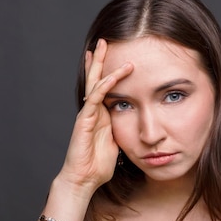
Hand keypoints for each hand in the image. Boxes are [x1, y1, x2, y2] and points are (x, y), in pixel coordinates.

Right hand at [58, 39, 133, 194]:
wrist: (83, 180)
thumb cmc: (98, 166)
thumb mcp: (117, 144)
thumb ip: (123, 132)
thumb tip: (137, 126)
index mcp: (101, 116)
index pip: (103, 88)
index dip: (107, 72)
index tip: (115, 56)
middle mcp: (92, 112)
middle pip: (95, 79)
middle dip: (99, 60)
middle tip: (104, 41)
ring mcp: (87, 115)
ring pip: (94, 84)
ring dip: (100, 65)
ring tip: (104, 47)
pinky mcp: (85, 121)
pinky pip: (95, 99)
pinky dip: (104, 86)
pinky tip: (112, 75)